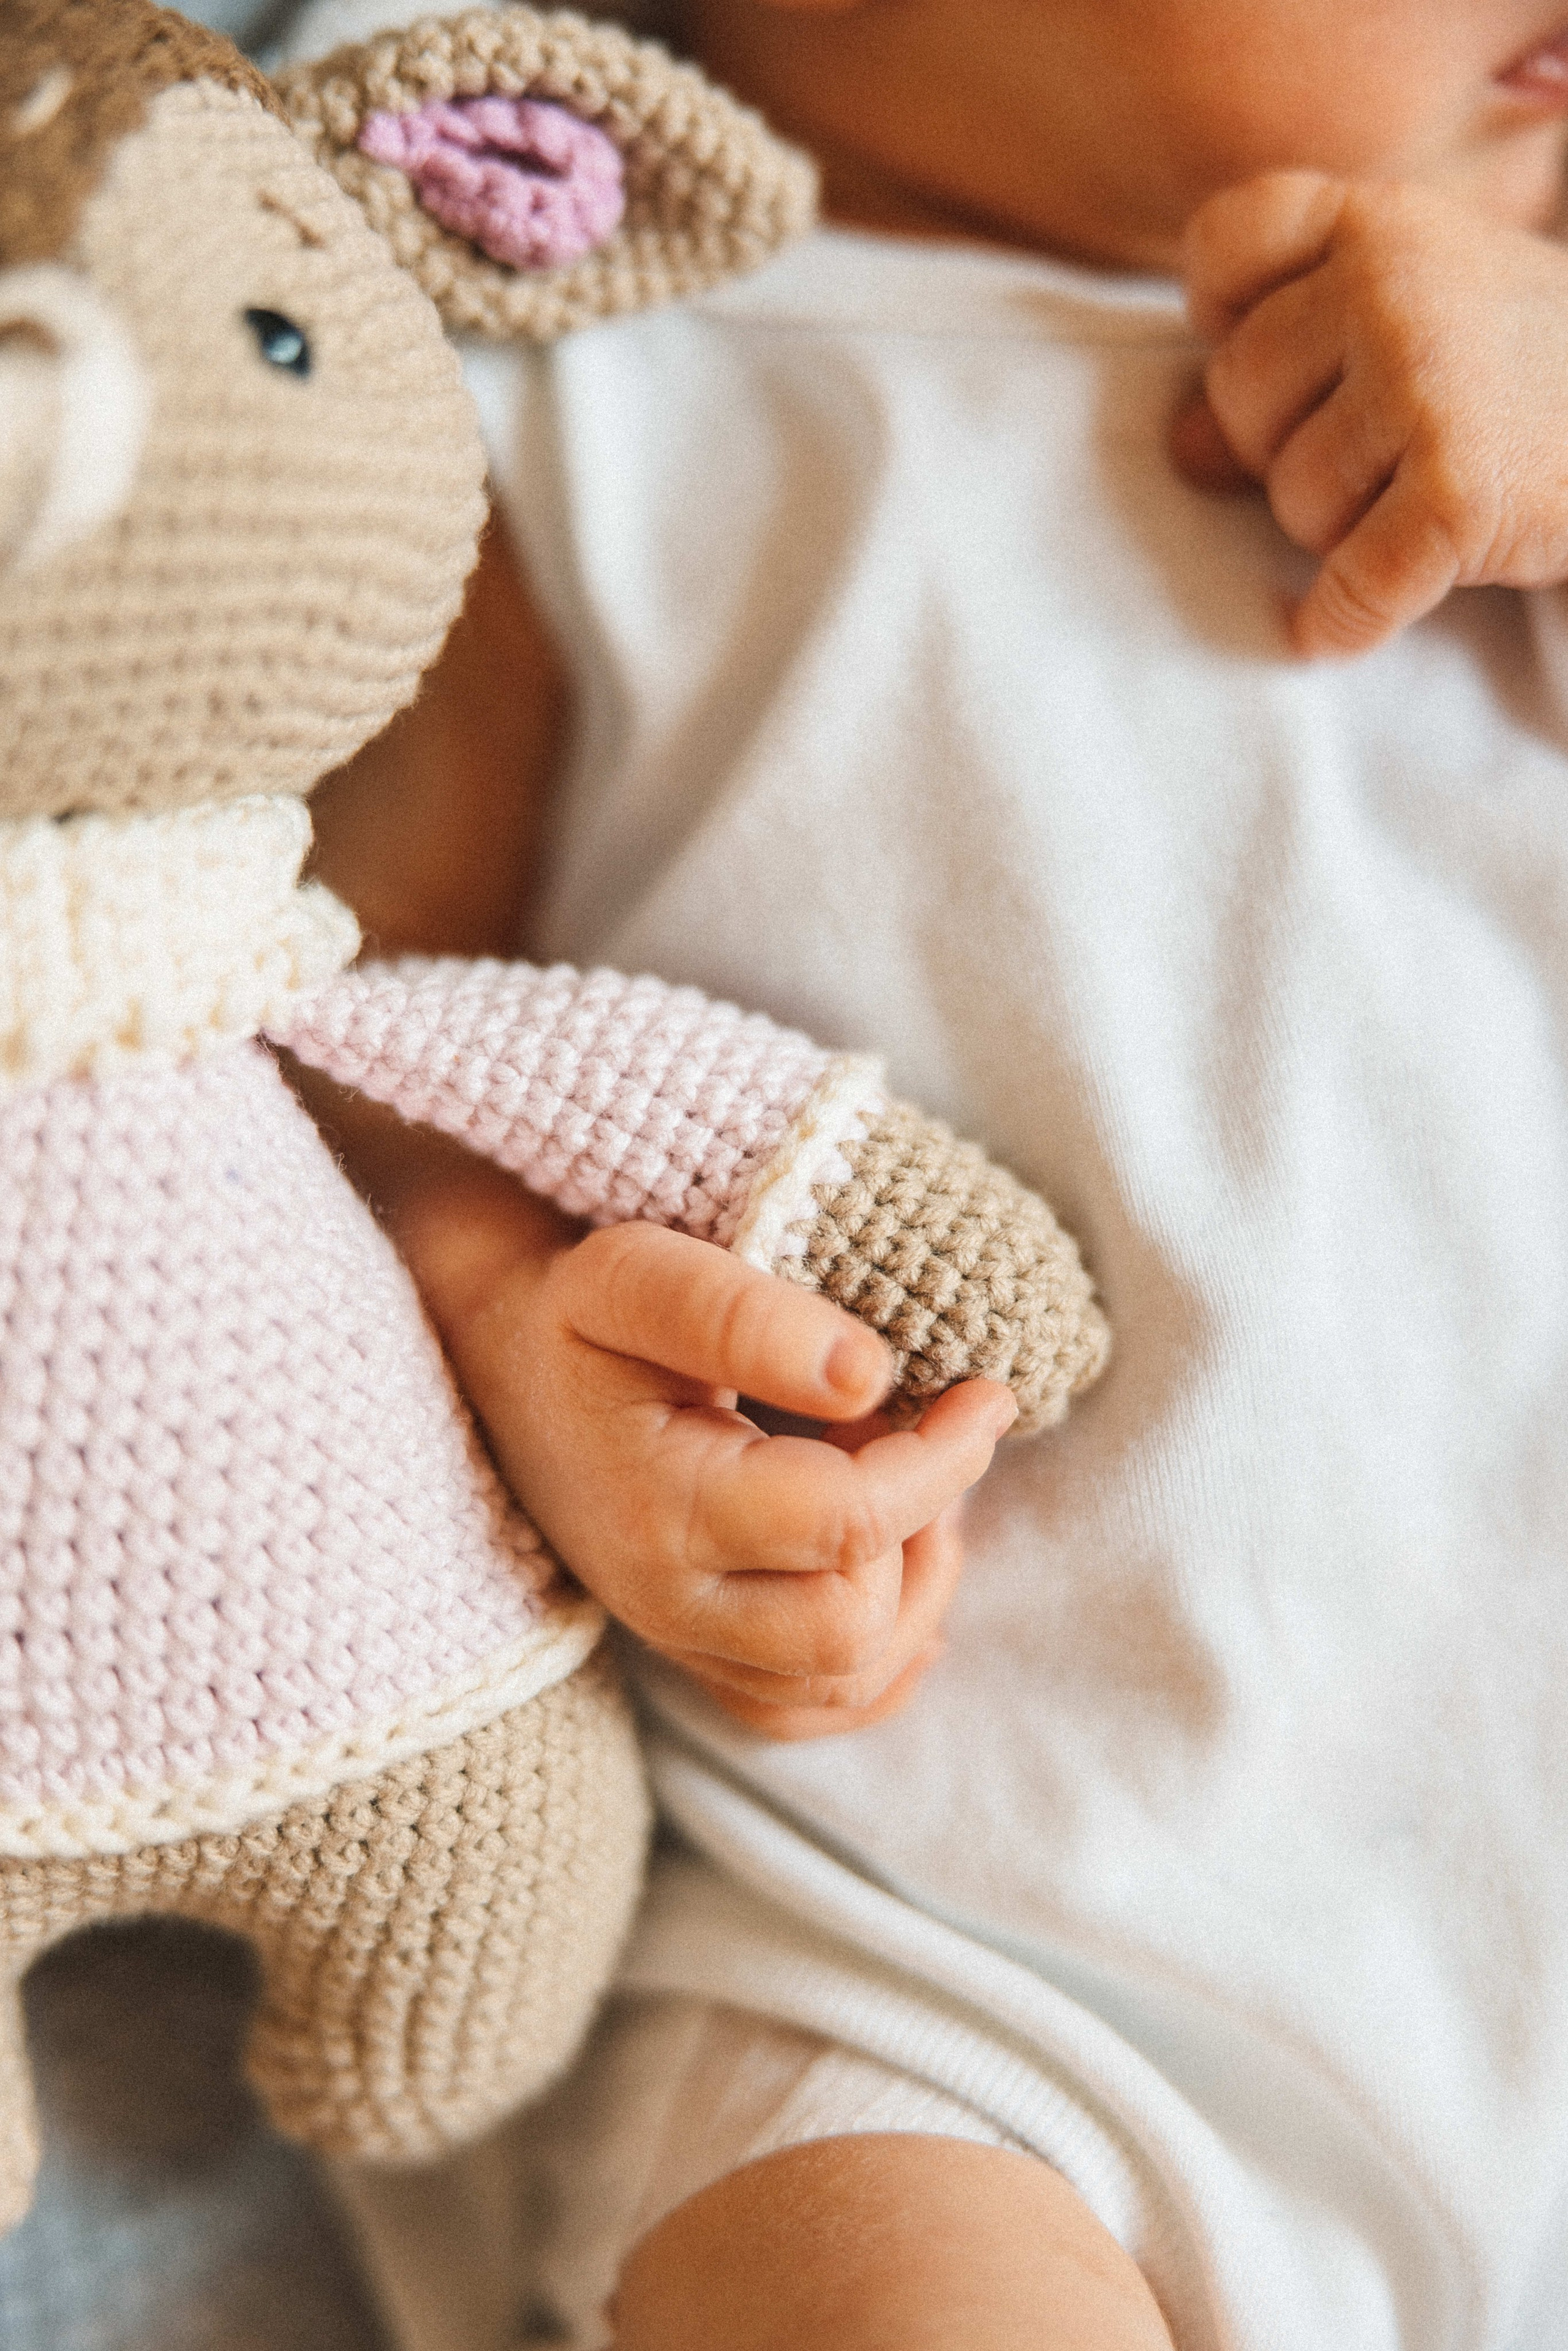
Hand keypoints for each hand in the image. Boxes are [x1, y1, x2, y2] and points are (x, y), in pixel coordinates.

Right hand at [391, 1154, 1016, 1740]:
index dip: (941, 1460)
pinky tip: (900, 1580)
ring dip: (913, 1590)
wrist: (499, 1364)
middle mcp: (670, 1601)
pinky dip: (877, 1660)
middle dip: (921, 1528)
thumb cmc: (575, 1315)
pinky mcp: (696, 1654)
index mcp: (663, 1510)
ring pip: (845, 1679)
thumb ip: (747, 1317)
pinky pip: (808, 1709)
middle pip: (853, 1625)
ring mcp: (682, 1640)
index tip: (983, 1393)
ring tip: (906, 1490)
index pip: (850, 1525)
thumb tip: (872, 1375)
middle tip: (913, 1435)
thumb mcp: (638, 1277)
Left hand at [1171, 170, 1567, 656]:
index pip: (1228, 238)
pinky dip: (1343, 623)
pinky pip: (1347, 589)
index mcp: (1380, 221)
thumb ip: (1295, 366)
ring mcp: (1424, 381)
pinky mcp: (1457, 489)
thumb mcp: (1417, 328)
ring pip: (1290, 499)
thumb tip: (1180, 452)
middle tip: (1378, 459)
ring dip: (1334, 532)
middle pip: (1241, 398)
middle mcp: (1391, 283)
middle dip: (1289, 450)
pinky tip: (1347, 625)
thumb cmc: (1528, 381)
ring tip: (1413, 506)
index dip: (1227, 317)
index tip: (1281, 367)